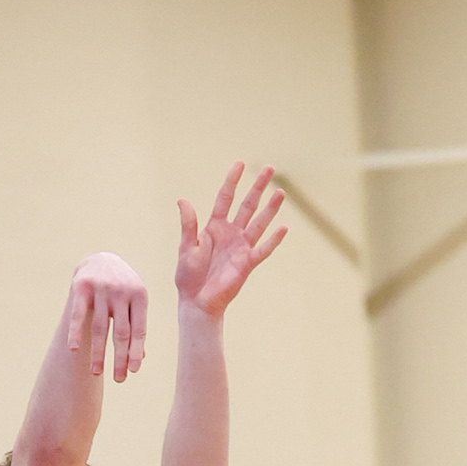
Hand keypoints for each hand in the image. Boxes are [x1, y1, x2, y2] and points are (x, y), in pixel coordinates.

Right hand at [67, 251, 146, 381]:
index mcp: (140, 295)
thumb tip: (139, 359)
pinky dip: (76, 332)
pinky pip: (78, 314)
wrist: (100, 259)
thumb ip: (137, 326)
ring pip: (100, 327)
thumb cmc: (121, 289)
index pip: (139, 329)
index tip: (133, 372)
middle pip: (121, 332)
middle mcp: (122, 290)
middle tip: (119, 380)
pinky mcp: (82, 285)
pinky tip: (74, 350)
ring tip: (97, 373)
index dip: (136, 351)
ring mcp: (102, 287)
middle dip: (119, 358)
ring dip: (98, 353)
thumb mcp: (134, 303)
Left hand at [175, 163, 286, 317]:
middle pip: (247, 205)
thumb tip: (183, 199)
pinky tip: (283, 228)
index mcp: (215, 226)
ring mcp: (241, 247)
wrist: (197, 301)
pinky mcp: (247, 263)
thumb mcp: (186, 246)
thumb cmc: (188, 275)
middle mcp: (231, 233)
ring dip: (270, 209)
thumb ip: (188, 223)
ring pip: (258, 223)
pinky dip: (273, 240)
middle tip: (269, 169)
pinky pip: (263, 249)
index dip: (232, 181)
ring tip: (280, 193)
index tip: (240, 164)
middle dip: (258, 187)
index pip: (225, 198)